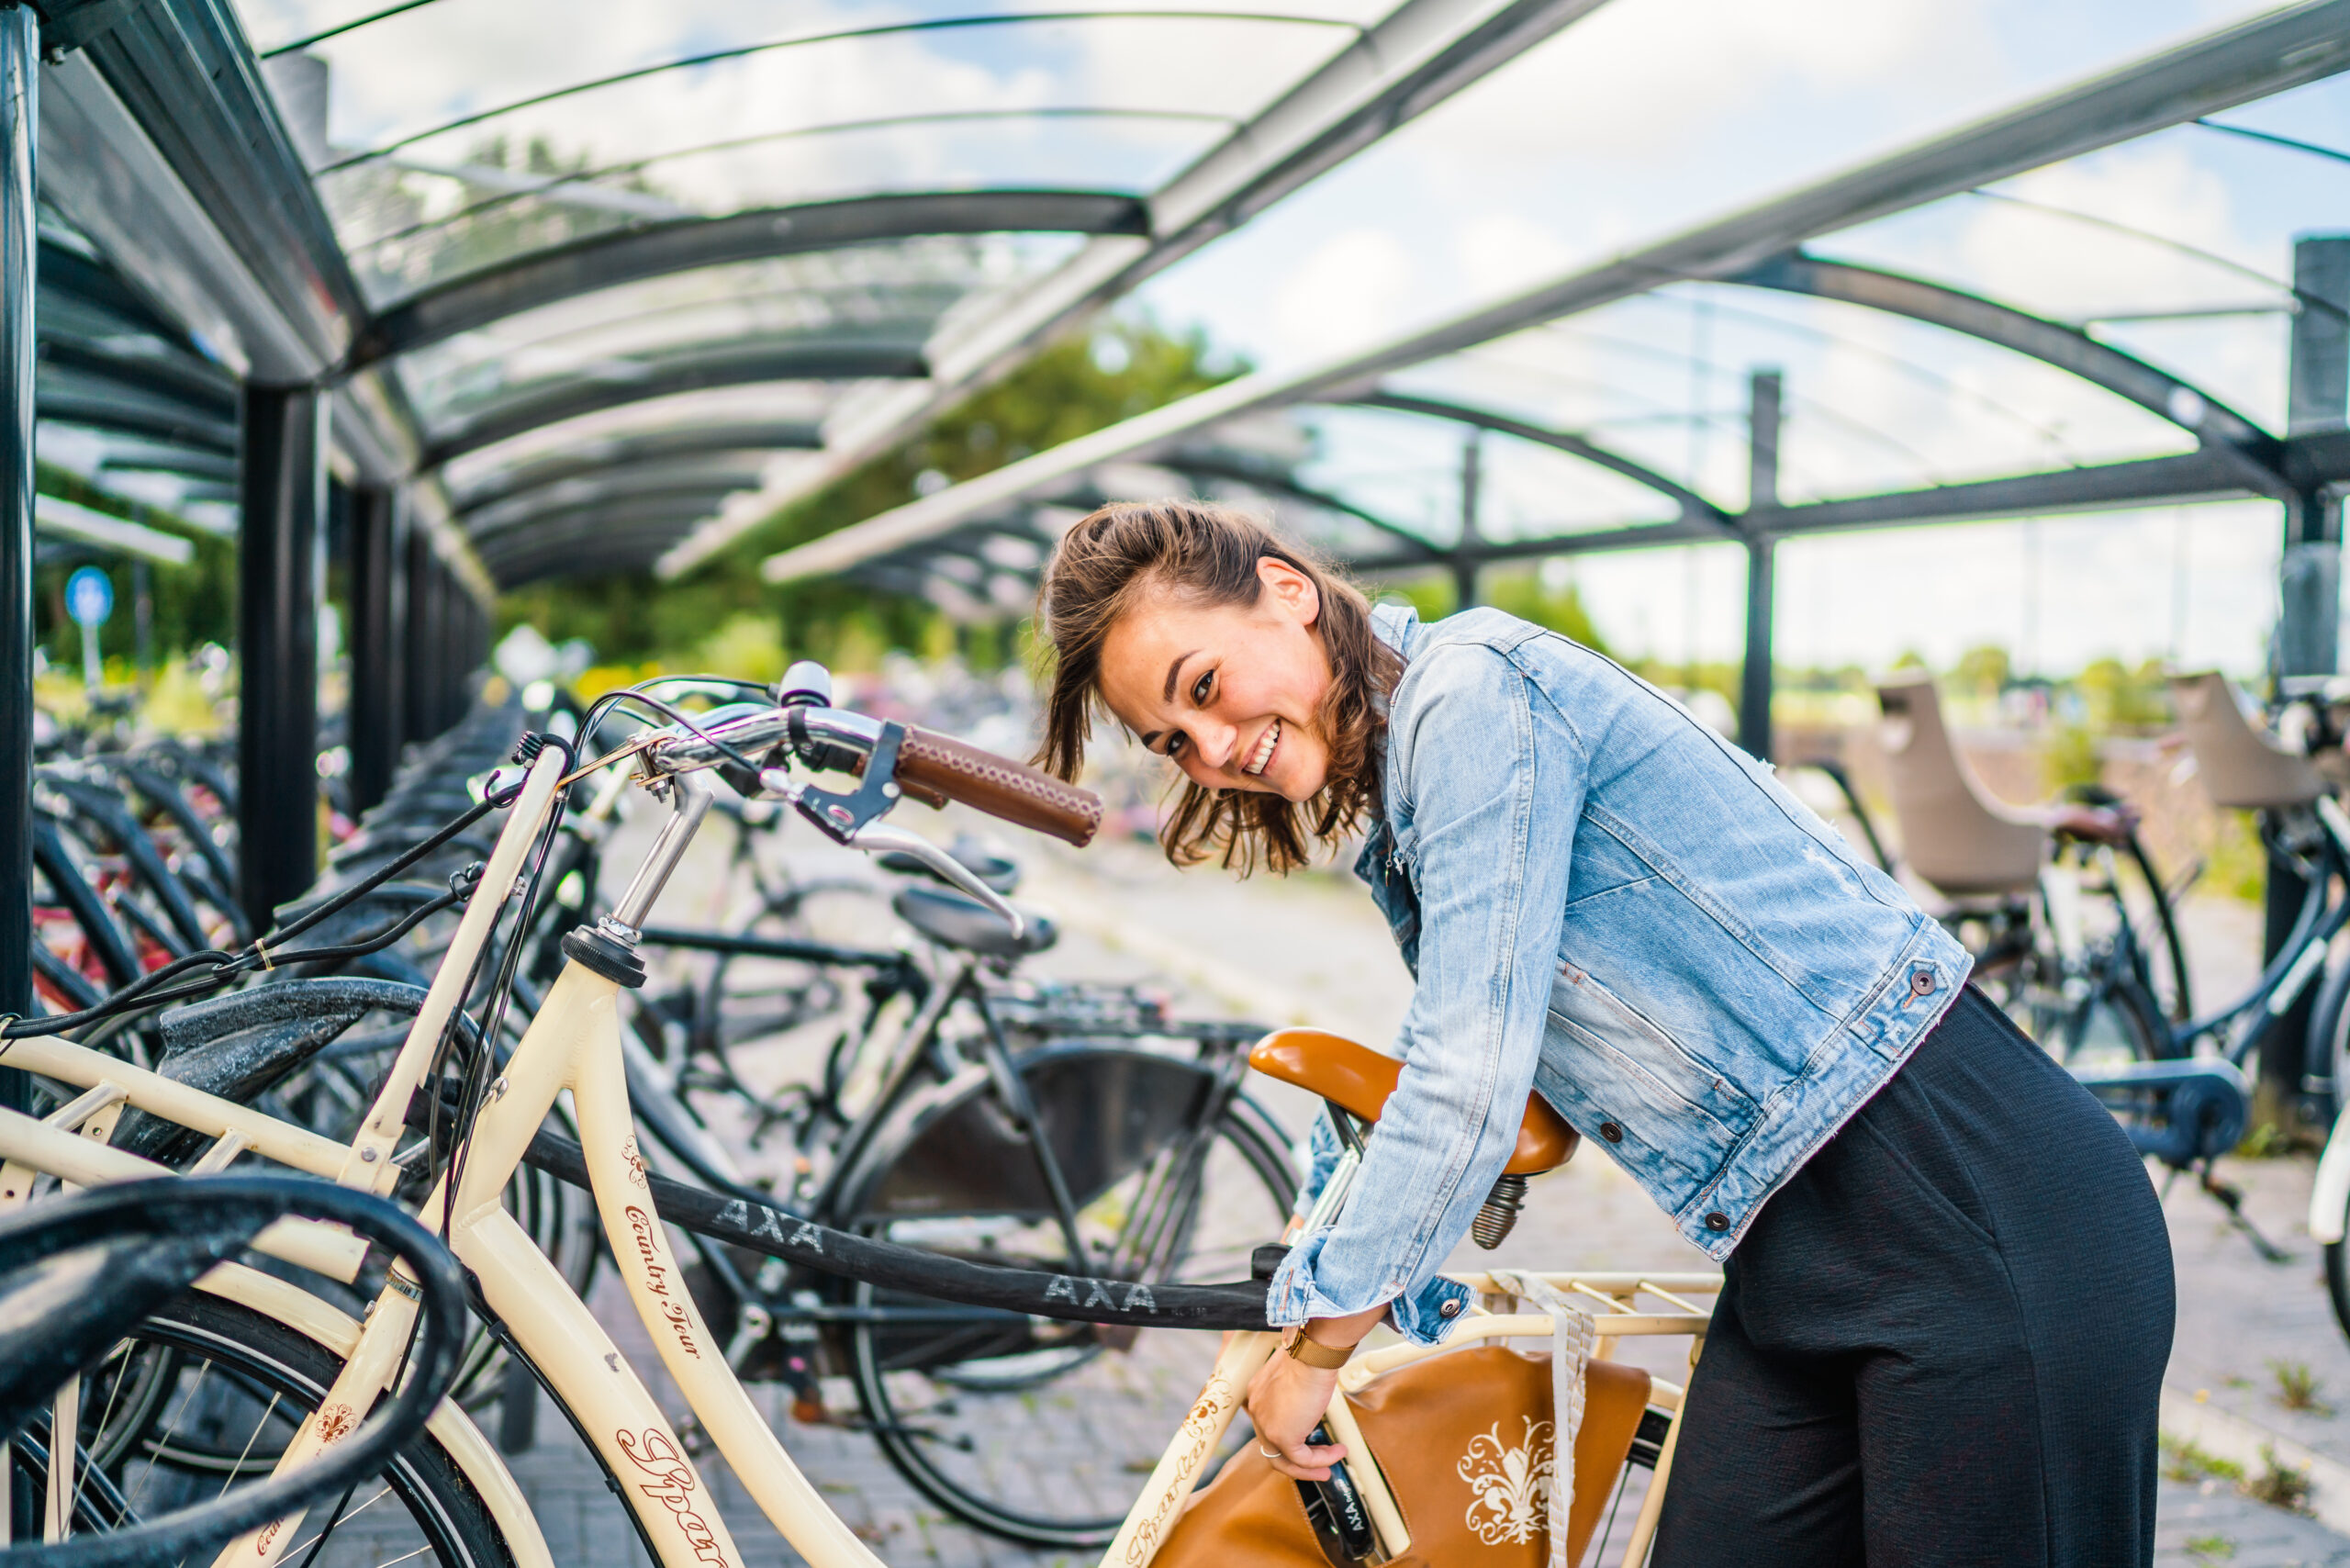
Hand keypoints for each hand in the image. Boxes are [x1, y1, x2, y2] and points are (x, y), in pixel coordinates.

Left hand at [1246, 1350, 1343, 1480]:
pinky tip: (1337, 1453)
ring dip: (1309, 1468)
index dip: (1288, 1438)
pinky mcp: (1282, 1436)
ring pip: (1284, 1460)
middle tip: (1318, 1464)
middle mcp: (1257, 1411)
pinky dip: (1322, 1460)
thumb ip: (1296, 1393)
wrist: (1312, 1354)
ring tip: (1328, 1468)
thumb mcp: (1297, 1376)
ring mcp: (1266, 1425)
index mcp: (1257, 1394)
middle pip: (1272, 1448)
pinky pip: (1302, 1459)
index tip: (1308, 1442)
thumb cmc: (1309, 1356)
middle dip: (1297, 1461)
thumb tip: (1312, 1406)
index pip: (1268, 1425)